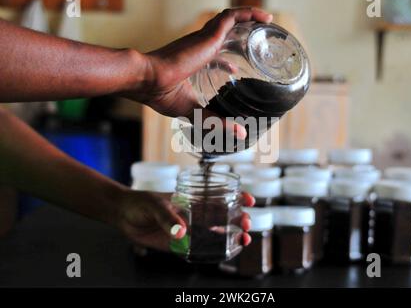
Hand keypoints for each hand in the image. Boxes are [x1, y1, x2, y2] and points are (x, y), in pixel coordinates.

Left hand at [117, 189, 254, 252]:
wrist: (123, 215)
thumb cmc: (140, 202)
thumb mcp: (155, 205)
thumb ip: (167, 218)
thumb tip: (181, 232)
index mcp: (192, 199)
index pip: (219, 196)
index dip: (236, 196)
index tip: (248, 199)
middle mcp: (194, 214)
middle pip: (223, 217)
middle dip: (239, 219)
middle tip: (246, 224)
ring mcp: (188, 230)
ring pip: (215, 234)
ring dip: (231, 236)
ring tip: (243, 239)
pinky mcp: (178, 244)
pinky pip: (199, 249)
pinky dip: (212, 251)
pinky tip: (223, 253)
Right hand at [127, 8, 272, 118]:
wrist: (147, 80)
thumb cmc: (160, 95)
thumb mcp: (194, 111)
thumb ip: (217, 122)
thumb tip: (241, 134)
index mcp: (193, 61)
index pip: (212, 57)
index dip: (225, 63)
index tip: (235, 71)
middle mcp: (199, 46)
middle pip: (224, 34)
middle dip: (241, 35)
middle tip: (257, 41)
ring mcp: (204, 39)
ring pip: (231, 20)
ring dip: (249, 18)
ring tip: (266, 22)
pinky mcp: (208, 35)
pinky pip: (232, 18)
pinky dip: (248, 14)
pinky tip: (264, 18)